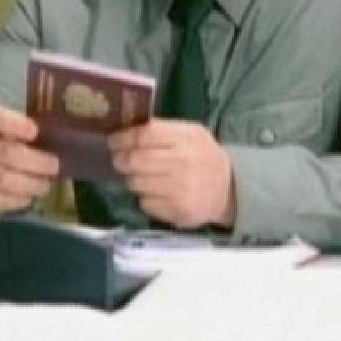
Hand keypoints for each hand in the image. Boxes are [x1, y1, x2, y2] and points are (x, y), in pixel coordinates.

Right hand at [0, 105, 59, 213]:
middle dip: (36, 161)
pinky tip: (30, 194)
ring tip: (45, 184)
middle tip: (54, 165)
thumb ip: (24, 128)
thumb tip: (56, 139)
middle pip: (6, 153)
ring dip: (31, 183)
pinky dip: (21, 198)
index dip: (15, 124)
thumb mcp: (4, 128)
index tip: (35, 131)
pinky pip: (1, 200)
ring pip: (5, 179)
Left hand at [108, 119, 235, 229]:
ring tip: (141, 176)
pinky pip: (145, 203)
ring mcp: (180, 191)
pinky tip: (156, 192)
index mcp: (186, 140)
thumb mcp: (190, 133)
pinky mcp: (177, 212)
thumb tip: (126, 130)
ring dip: (132, 179)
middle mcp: (183, 165)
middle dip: (120, 160)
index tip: (113, 141)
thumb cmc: (202, 156)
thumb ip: (162, 129)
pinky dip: (144, 197)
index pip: (145, 136)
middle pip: (135, 161)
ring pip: (136, 183)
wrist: (228, 189)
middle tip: (118, 160)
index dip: (123, 138)